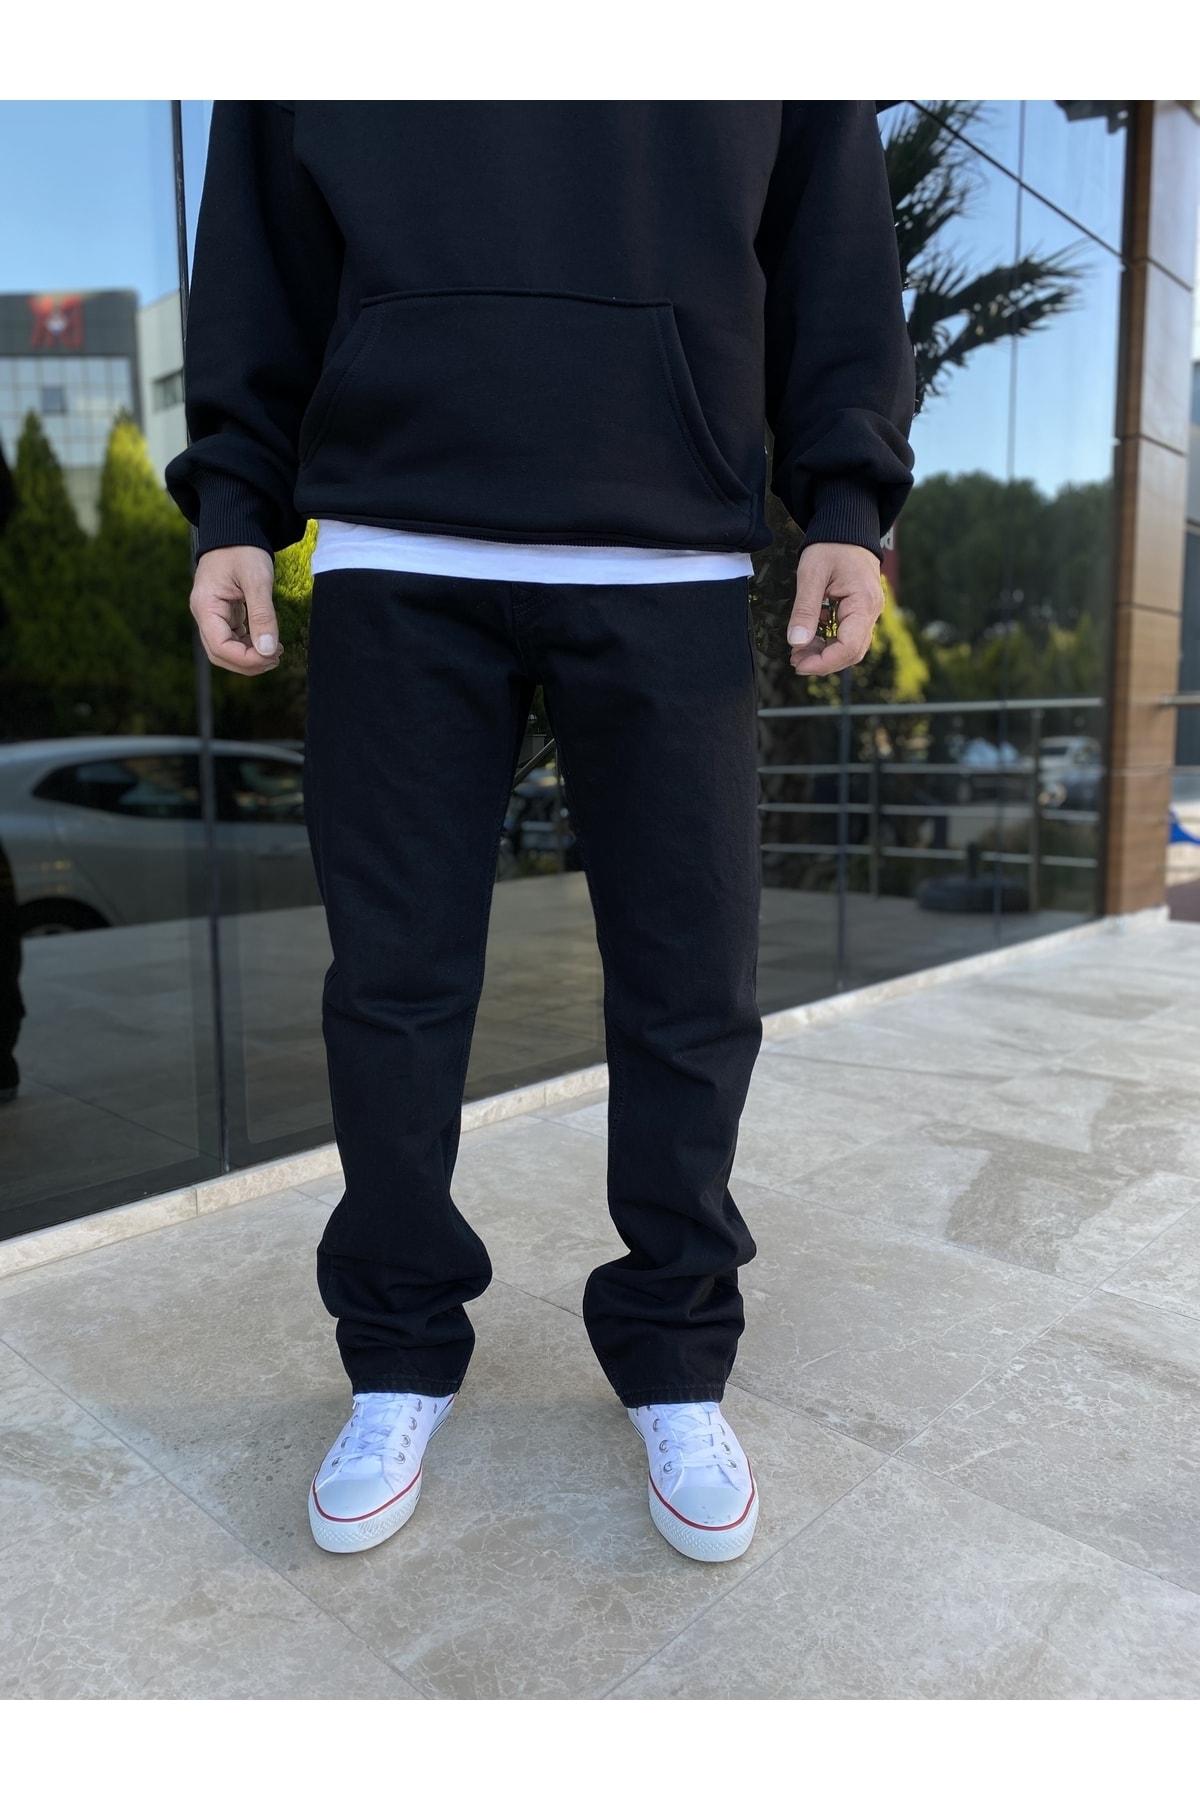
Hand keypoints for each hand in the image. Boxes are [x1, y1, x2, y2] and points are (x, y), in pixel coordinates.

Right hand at [189, 546, 281, 674]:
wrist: (236, 530)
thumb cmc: (243, 549)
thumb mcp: (257, 580)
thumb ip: (262, 616)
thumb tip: (268, 651)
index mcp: (205, 606)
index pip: (219, 647)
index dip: (245, 659)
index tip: (272, 656)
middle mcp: (204, 614)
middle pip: (220, 653)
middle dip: (248, 663)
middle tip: (276, 659)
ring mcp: (211, 615)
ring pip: (225, 649)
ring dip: (249, 657)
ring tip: (276, 652)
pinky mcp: (222, 613)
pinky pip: (232, 639)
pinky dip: (249, 646)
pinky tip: (268, 643)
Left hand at [786, 543, 883, 676]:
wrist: (846, 528)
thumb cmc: (831, 545)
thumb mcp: (811, 575)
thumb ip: (804, 610)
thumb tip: (796, 642)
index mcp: (863, 603)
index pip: (849, 647)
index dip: (824, 662)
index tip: (799, 665)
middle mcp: (872, 611)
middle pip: (852, 652)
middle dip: (823, 661)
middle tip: (794, 660)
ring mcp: (869, 612)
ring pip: (850, 646)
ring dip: (825, 653)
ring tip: (798, 650)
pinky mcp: (861, 611)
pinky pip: (848, 634)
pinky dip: (828, 641)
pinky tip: (809, 634)